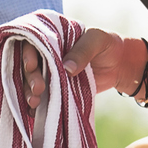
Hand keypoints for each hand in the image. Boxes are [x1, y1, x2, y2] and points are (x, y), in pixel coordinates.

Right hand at [14, 32, 147, 109]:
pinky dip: (36, 104)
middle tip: (38, 89)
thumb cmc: (108, 45)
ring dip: (29, 91)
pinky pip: (41, 94)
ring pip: (30, 80)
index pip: (32, 41)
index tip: (32, 65)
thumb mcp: (98, 41)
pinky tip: (34, 111)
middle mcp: (46, 52)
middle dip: (30, 77)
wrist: (120, 65)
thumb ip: (83, 51)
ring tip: (34, 103)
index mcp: (52, 35)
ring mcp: (49, 71)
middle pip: (28, 64)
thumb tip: (67, 69)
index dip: (27, 53)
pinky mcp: (55, 87)